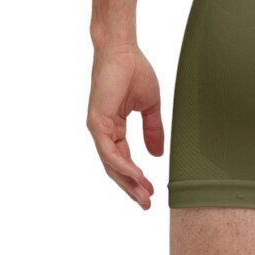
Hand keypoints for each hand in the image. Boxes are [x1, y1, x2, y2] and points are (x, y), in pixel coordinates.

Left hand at [86, 43, 163, 208]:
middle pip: (115, 168)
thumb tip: (157, 154)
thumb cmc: (135, 71)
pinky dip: (122, 164)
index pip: (124, 159)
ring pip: (111, 164)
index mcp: (114, 127)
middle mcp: (103, 131)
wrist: (123, 51)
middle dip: (131, 187)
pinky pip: (109, 151)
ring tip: (143, 195)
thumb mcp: (150, 107)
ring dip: (128, 181)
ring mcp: (98, 127)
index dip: (137, 177)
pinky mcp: (97, 122)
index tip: (152, 191)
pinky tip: (135, 175)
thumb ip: (152, 130)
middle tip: (146, 203)